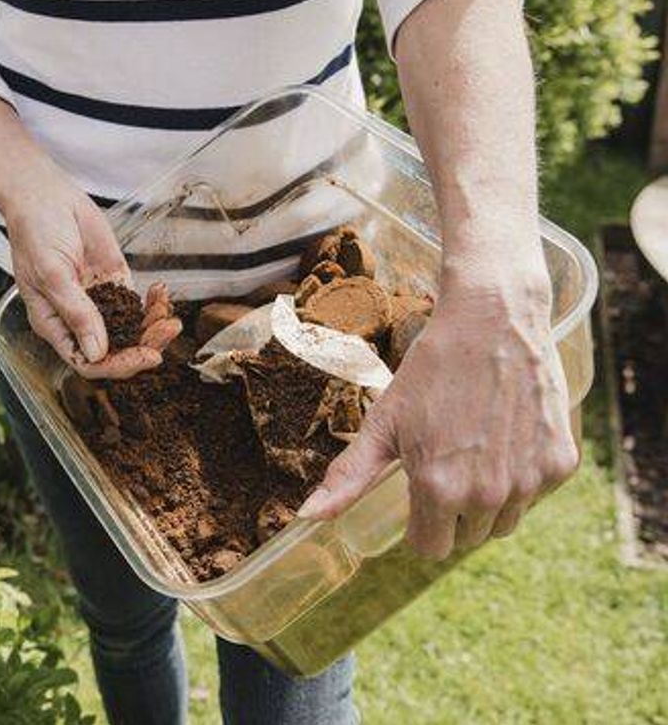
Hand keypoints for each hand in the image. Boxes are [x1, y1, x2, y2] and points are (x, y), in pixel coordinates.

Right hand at [4, 175, 174, 378]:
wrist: (46, 196)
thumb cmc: (35, 233)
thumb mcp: (52, 274)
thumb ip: (76, 312)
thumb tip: (96, 352)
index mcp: (54, 324)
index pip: (87, 361)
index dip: (117, 365)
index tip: (145, 356)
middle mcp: (77, 319)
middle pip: (114, 350)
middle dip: (143, 345)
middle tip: (167, 330)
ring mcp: (98, 302)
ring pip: (130, 330)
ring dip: (153, 326)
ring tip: (168, 314)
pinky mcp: (114, 282)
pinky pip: (137, 304)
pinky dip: (153, 303)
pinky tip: (162, 294)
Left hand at [296, 269, 578, 558]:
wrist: (493, 321)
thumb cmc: (431, 370)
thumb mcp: (383, 422)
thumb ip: (349, 477)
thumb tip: (307, 517)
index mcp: (438, 489)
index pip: (429, 548)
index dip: (420, 523)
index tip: (418, 492)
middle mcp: (488, 495)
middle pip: (466, 537)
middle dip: (452, 511)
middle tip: (447, 461)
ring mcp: (529, 482)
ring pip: (504, 522)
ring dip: (489, 501)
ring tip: (475, 449)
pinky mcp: (560, 464)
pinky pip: (536, 494)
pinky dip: (522, 476)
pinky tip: (506, 437)